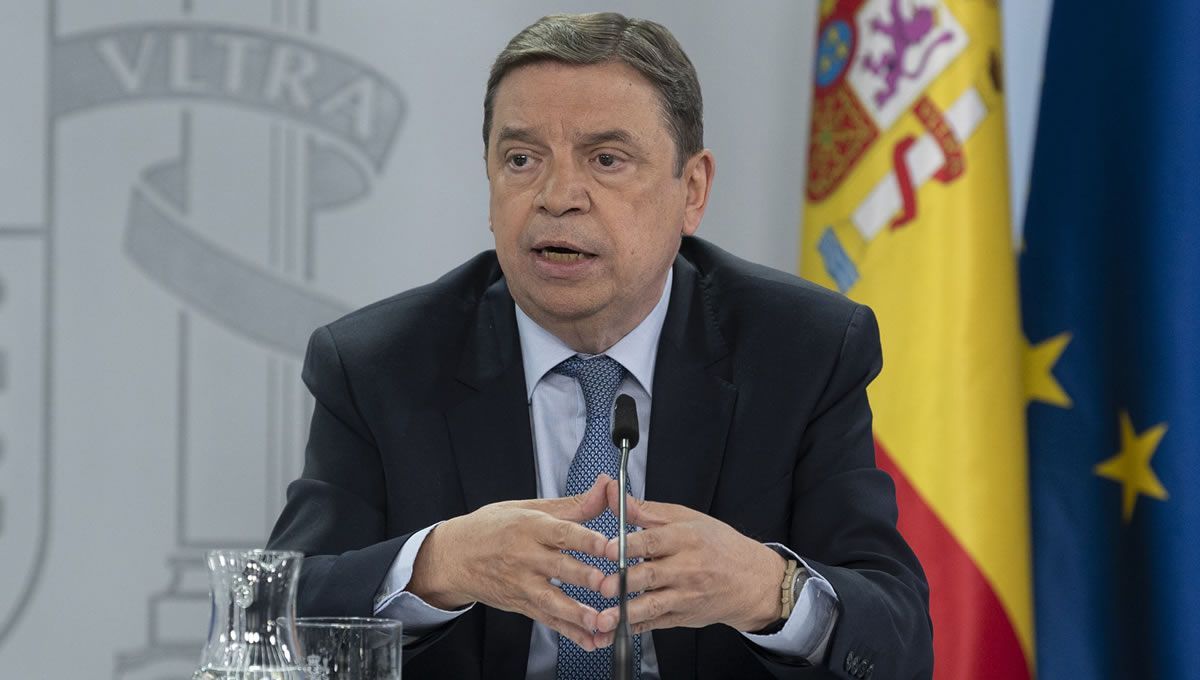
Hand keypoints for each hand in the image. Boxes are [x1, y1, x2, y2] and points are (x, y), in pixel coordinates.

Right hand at [407, 475, 612, 650]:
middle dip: (585, 577)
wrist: (453, 557)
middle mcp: (525, 556)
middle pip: (559, 567)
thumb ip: (572, 504)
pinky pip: (547, 619)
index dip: (586, 539)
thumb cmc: (491, 528)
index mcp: (529, 527)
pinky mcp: (521, 604)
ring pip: (552, 599)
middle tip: (608, 584)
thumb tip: (605, 486)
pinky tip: (588, 639)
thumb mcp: (528, 508)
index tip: (608, 546)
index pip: (561, 532)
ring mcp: (522, 583)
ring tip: (599, 621)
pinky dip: (568, 632)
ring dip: (577, 612)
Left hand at [595, 483, 784, 637]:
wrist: (753, 581)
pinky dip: (634, 628)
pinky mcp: (683, 616)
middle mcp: (687, 568)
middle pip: (652, 574)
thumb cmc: (718, 545)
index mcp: (687, 538)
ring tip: (604, 618)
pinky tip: (614, 633)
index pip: (655, 540)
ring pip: (653, 605)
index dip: (630, 544)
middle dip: (626, 581)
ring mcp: (685, 596)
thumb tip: (612, 493)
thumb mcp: (687, 519)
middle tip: (602, 585)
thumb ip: (646, 510)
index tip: (608, 548)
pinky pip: (655, 623)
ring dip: (626, 612)